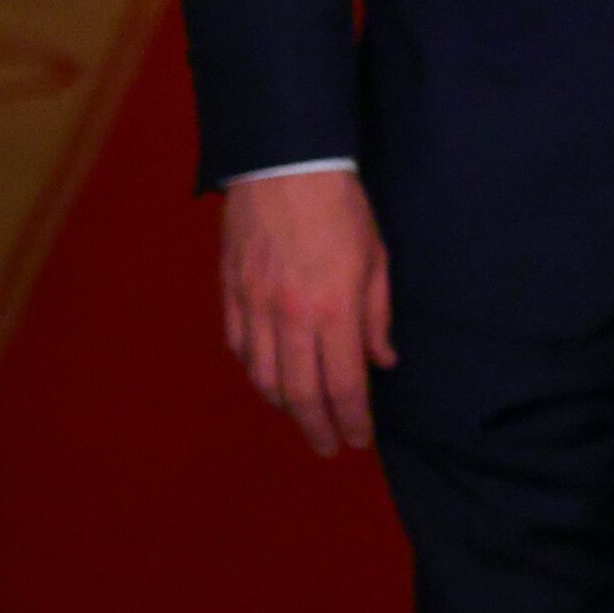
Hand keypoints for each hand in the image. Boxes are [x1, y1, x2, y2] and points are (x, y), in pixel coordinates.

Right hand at [218, 169, 395, 453]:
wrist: (284, 166)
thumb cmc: (342, 208)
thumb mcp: (377, 258)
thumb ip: (377, 316)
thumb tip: (382, 362)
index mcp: (335, 310)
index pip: (345, 385)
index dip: (353, 419)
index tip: (358, 439)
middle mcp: (291, 319)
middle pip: (301, 394)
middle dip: (317, 427)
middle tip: (328, 446)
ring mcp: (255, 309)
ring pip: (265, 379)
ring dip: (285, 405)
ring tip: (303, 415)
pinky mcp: (231, 296)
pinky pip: (241, 350)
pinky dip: (257, 372)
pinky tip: (271, 378)